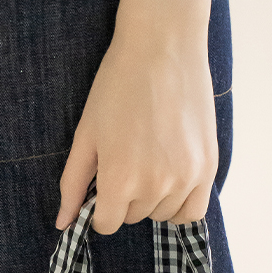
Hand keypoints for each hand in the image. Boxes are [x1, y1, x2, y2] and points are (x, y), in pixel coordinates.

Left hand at [57, 0, 216, 235]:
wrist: (163, 48)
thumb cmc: (117, 86)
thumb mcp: (86, 135)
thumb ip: (73, 184)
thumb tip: (63, 223)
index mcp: (119, 180)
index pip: (106, 224)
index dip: (100, 206)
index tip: (103, 183)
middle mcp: (155, 186)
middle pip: (134, 217)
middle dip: (126, 197)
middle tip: (127, 157)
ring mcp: (186, 179)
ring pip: (163, 214)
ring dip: (153, 199)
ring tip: (150, 160)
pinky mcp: (209, 168)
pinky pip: (193, 211)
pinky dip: (180, 204)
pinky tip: (171, 181)